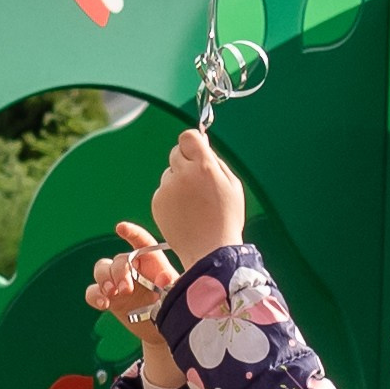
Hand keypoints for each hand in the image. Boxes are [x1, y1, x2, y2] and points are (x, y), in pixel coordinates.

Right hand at [85, 226, 184, 388]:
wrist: (165, 332)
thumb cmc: (176, 308)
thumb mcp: (180, 296)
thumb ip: (173, 285)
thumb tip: (162, 277)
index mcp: (152, 262)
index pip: (140, 241)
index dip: (131, 233)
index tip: (120, 229)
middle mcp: (133, 268)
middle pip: (118, 259)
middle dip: (119, 271)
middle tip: (126, 289)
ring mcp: (118, 282)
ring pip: (101, 269)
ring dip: (104, 279)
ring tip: (112, 294)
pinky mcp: (109, 299)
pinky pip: (92, 291)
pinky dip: (94, 295)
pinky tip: (103, 304)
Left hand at [150, 126, 244, 265]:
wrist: (210, 251)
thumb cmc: (226, 219)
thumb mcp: (232, 185)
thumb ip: (215, 161)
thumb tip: (202, 143)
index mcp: (204, 167)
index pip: (188, 137)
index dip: (193, 143)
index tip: (196, 151)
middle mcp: (183, 174)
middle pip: (176, 153)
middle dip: (186, 163)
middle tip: (198, 183)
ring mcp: (168, 189)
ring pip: (169, 173)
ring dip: (178, 182)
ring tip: (194, 204)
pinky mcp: (158, 202)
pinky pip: (163, 191)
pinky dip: (171, 198)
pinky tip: (184, 212)